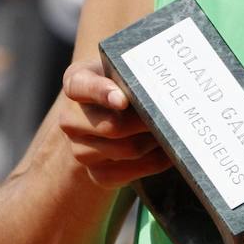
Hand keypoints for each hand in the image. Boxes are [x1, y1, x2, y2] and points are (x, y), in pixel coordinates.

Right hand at [57, 59, 169, 187]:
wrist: (107, 117)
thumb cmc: (122, 84)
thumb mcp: (121, 69)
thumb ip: (132, 73)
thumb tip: (159, 89)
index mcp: (76, 82)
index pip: (82, 86)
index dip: (103, 93)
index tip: (123, 100)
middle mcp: (70, 119)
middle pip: (113, 126)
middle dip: (147, 121)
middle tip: (173, 115)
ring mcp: (80, 149)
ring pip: (129, 149)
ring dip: (156, 140)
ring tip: (172, 129)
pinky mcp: (97, 174)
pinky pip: (133, 172)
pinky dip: (157, 160)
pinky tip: (170, 149)